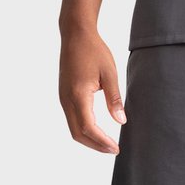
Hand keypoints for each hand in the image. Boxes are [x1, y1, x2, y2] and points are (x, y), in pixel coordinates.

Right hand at [59, 23, 125, 153]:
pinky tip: (97, 130)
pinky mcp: (64, 96)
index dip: (102, 141)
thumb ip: (114, 99)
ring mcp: (63, 98)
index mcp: (78, 95)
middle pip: (78, 133)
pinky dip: (84, 130)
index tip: (116, 148)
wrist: (75, 35)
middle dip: (96, 145)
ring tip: (108, 143)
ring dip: (89, 139)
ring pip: (73, 128)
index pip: (88, 127)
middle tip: (114, 150)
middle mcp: (66, 99)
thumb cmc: (94, 51)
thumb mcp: (109, 73)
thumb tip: (121, 121)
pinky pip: (71, 119)